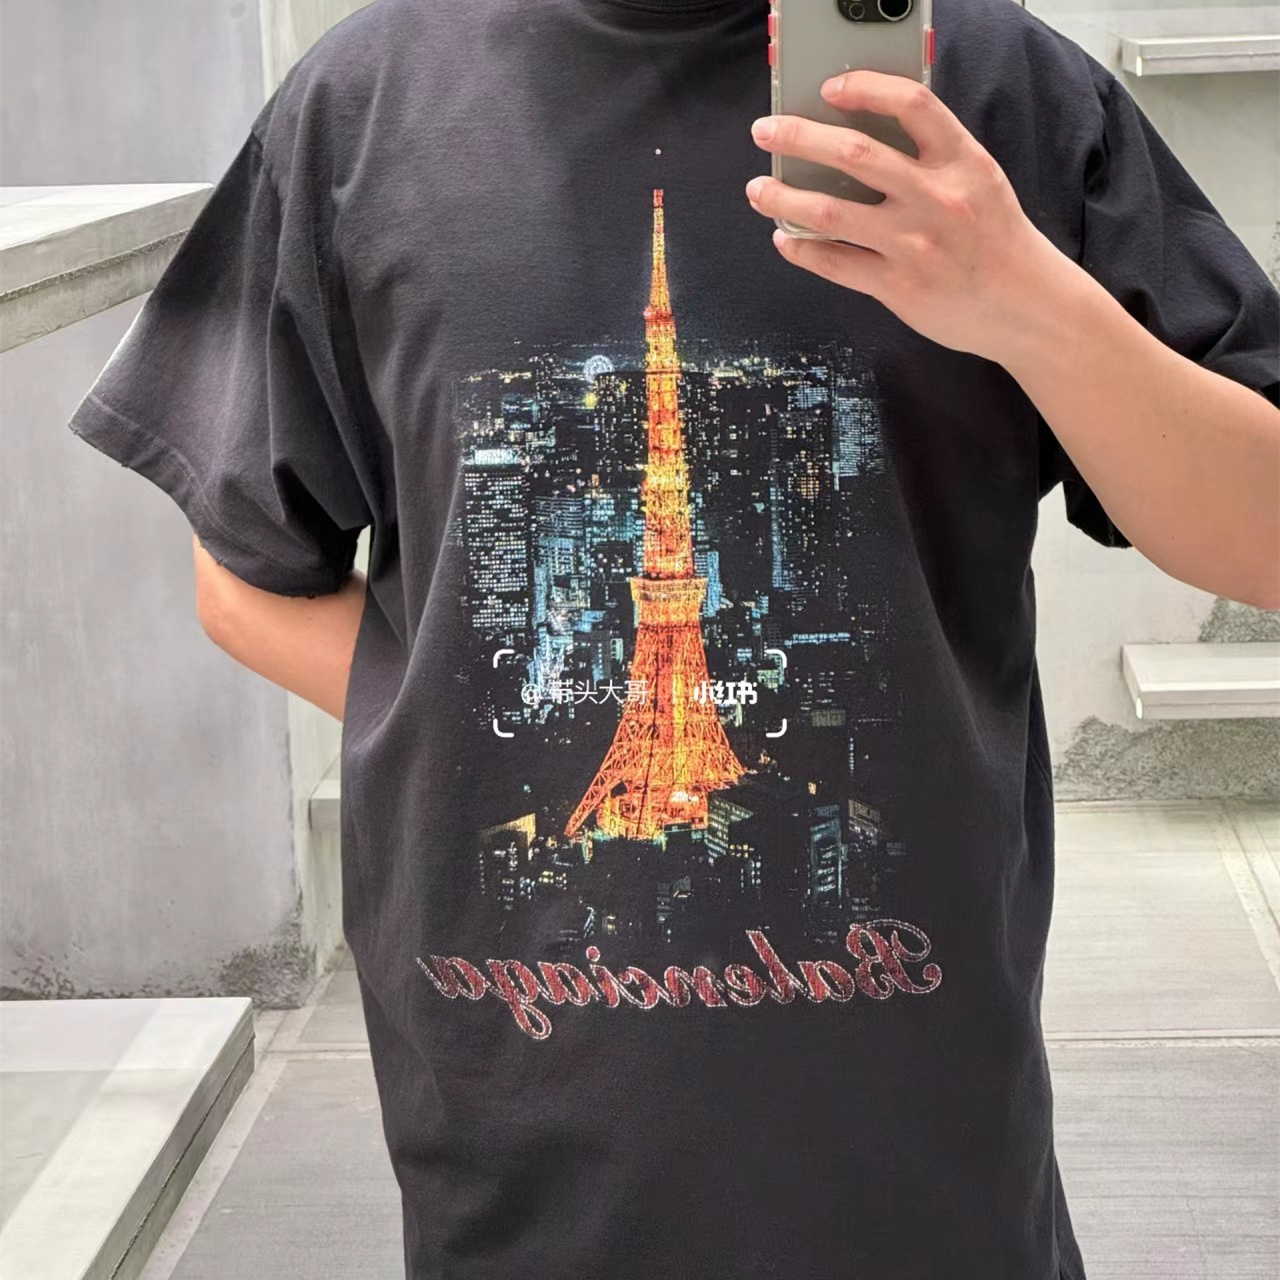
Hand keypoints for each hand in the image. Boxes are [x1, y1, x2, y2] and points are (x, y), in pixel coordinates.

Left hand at [746, 70, 1077, 364]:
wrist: (1026, 307)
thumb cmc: (996, 240)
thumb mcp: (979, 181)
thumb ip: (932, 158)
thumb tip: (862, 140)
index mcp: (962, 161)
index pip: (911, 105)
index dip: (864, 89)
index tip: (828, 88)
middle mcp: (936, 198)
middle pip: (854, 154)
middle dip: (798, 137)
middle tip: (765, 131)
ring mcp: (913, 244)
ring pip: (830, 212)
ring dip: (784, 197)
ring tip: (759, 189)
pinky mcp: (898, 287)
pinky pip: (834, 263)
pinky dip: (802, 249)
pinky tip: (784, 238)